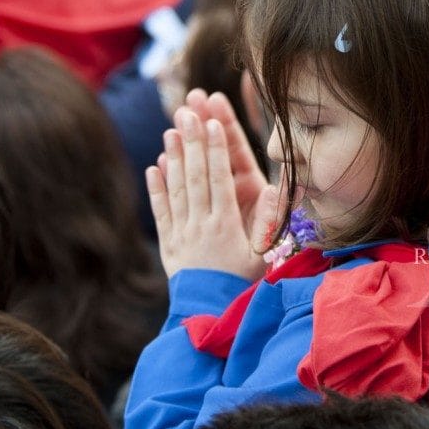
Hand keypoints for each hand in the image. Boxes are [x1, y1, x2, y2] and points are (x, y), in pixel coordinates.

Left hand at [147, 108, 278, 281]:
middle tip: (188, 112)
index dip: (216, 150)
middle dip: (193, 142)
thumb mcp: (263, 259)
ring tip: (170, 130)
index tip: (212, 123)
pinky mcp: (169, 245)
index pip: (219, 180)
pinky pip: (161, 212)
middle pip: (196, 177)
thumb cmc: (243, 288)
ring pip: (177, 190)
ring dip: (174, 158)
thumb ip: (268, 222)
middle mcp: (201, 225)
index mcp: (225, 226)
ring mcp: (182, 234)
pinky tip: (154, 167)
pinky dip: (156, 189)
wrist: (209, 317)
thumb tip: (274, 189)